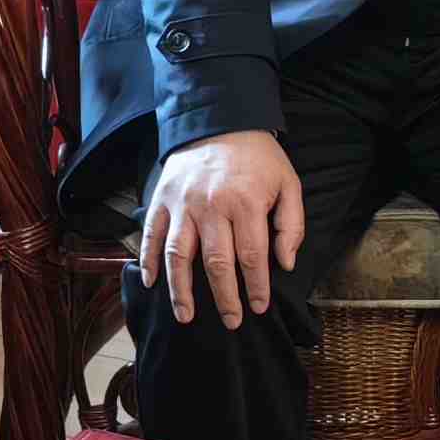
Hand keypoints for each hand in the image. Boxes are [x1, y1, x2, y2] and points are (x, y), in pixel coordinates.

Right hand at [139, 130, 305, 328]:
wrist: (220, 118)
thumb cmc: (258, 156)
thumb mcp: (288, 183)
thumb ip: (291, 224)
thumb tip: (285, 263)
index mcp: (245, 203)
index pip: (251, 257)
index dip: (256, 287)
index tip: (259, 307)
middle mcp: (211, 207)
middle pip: (216, 263)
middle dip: (224, 298)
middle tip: (231, 321)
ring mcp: (183, 204)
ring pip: (178, 255)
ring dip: (180, 290)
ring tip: (185, 316)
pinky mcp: (162, 198)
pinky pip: (153, 234)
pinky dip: (148, 259)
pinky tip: (151, 283)